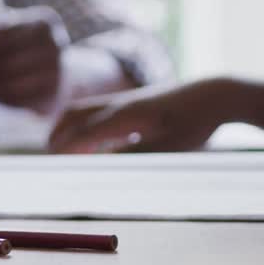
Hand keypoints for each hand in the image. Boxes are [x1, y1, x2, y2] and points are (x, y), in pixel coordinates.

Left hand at [0, 7, 68, 114]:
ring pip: (11, 82)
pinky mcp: (53, 96)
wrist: (64, 73)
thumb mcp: (17, 32)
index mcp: (44, 23)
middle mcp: (54, 46)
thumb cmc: (27, 48)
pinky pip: (19, 99)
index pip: (5, 32)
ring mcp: (57, 73)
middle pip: (7, 58)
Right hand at [48, 80, 233, 153]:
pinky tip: (92, 143)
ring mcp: (127, 101)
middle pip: (75, 116)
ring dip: (69, 128)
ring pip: (85, 111)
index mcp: (123, 116)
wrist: (214, 95)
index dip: (64, 151)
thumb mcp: (165, 148)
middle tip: (48, 159)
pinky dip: (85, 126)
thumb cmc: (193, 124)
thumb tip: (100, 166)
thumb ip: (131, 156)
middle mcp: (119, 105)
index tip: (51, 169)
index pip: (82, 134)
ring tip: (60, 149)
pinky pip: (99, 112)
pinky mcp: (136, 102)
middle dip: (58, 136)